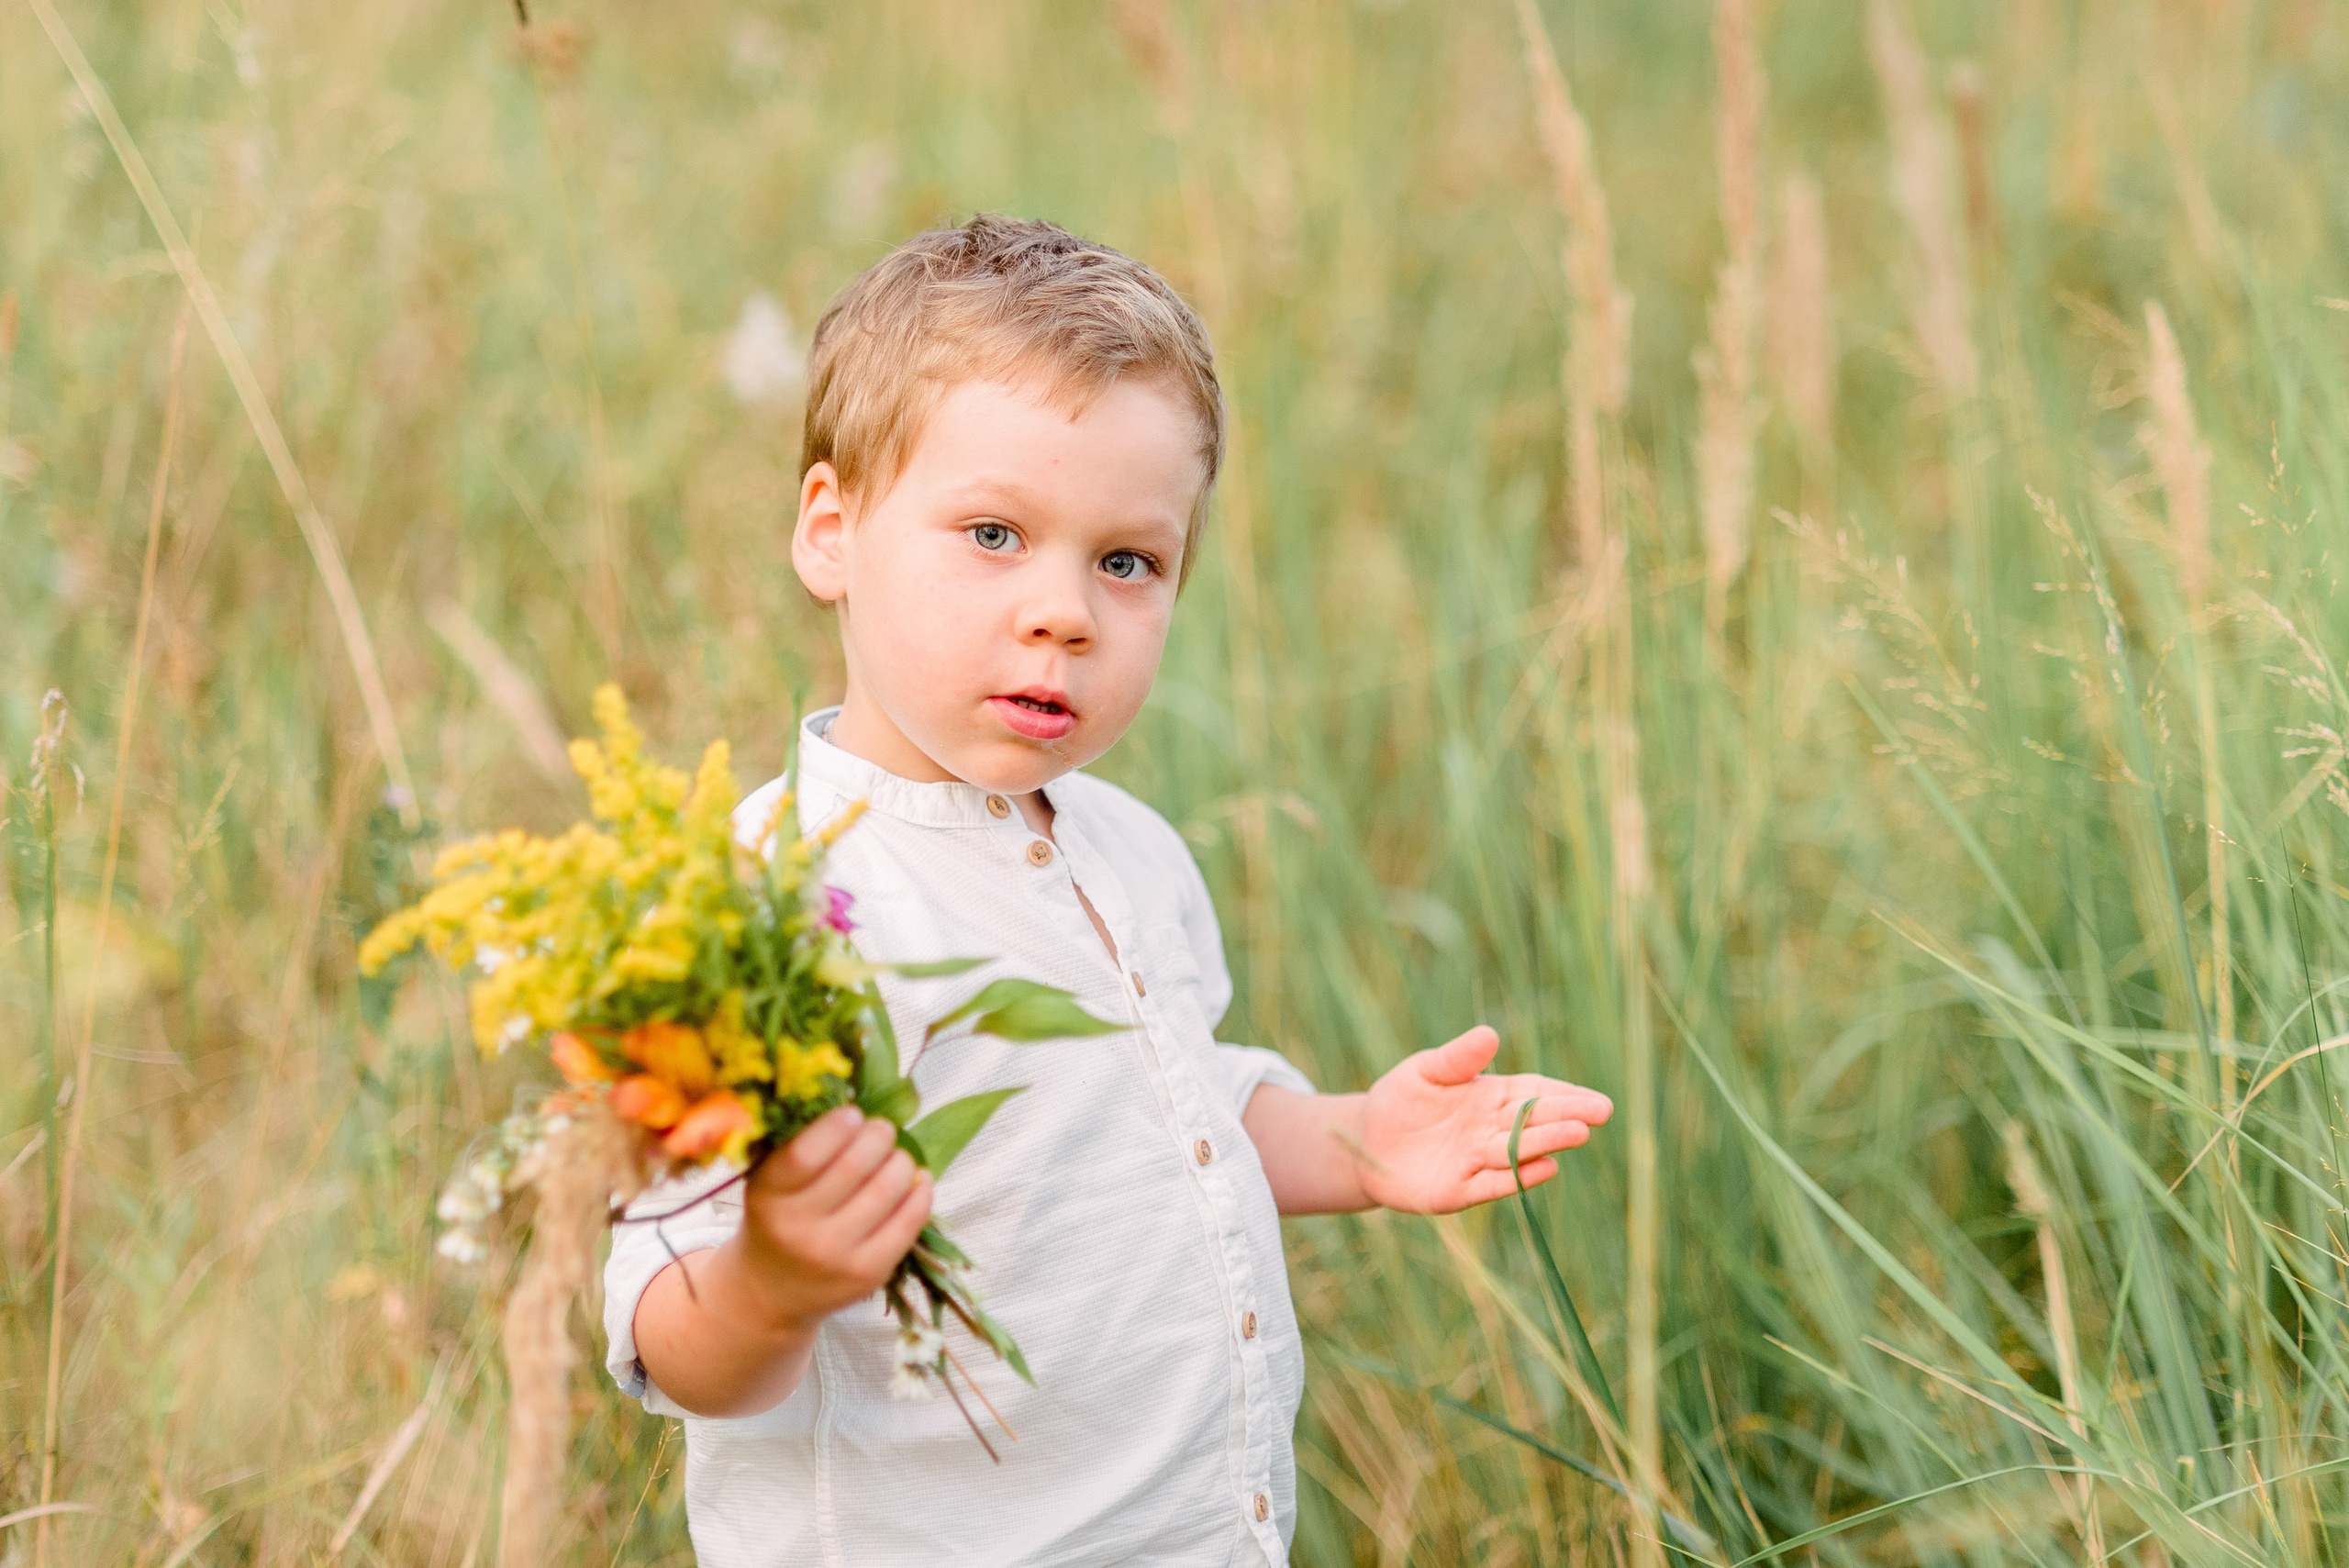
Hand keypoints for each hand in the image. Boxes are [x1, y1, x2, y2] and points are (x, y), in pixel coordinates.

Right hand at [727, 1104, 933, 1330]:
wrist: (771, 1292)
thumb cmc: (776, 1219)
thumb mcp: (768, 1182)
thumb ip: (798, 1144)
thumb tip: (854, 1096)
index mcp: (767, 1196)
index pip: (806, 1153)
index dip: (837, 1126)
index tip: (854, 1114)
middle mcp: (798, 1228)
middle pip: (855, 1167)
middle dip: (878, 1136)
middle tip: (882, 1129)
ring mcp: (835, 1254)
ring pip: (887, 1190)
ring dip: (902, 1161)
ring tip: (897, 1154)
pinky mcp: (867, 1274)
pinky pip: (908, 1223)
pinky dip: (921, 1192)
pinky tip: (918, 1178)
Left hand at [1354, 1025, 1610, 1213]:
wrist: (1363, 1143)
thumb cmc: (1400, 1100)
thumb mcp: (1425, 1070)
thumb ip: (1457, 1058)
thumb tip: (1491, 1034)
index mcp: (1489, 1097)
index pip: (1534, 1094)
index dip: (1565, 1096)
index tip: (1596, 1099)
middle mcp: (1491, 1130)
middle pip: (1533, 1122)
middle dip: (1566, 1116)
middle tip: (1600, 1112)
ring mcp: (1477, 1161)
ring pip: (1517, 1151)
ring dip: (1547, 1143)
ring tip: (1578, 1133)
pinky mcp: (1458, 1190)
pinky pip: (1491, 1184)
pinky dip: (1517, 1178)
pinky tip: (1546, 1168)